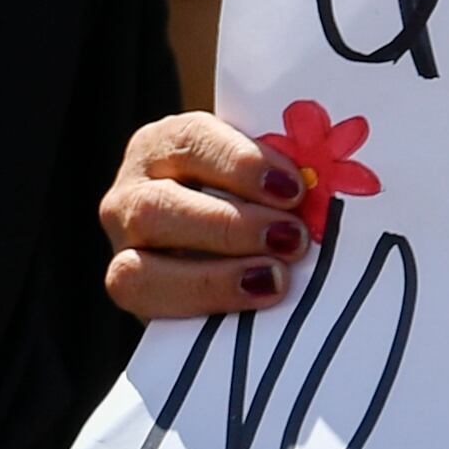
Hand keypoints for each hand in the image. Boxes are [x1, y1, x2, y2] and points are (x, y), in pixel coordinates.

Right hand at [100, 112, 315, 320]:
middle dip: (228, 226)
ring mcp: (122, 249)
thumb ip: (282, 183)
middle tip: (291, 239)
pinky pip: (147, 307)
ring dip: (213, 277)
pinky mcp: (132, 295)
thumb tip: (326, 194)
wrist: (228, 253)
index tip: (292, 189)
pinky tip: (250, 303)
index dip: (240, 164)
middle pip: (156, 207)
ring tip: (275, 278)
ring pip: (138, 269)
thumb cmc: (260, 206)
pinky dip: (201, 304)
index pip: (190, 141)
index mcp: (164, 147)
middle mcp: (130, 194)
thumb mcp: (263, 181)